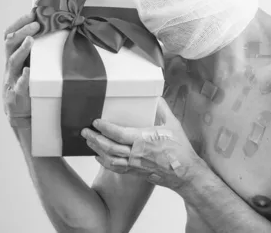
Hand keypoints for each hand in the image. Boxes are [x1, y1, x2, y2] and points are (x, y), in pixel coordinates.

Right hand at [2, 11, 40, 127]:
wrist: (20, 113)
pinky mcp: (18, 94)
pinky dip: (24, 77)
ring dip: (22, 50)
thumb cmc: (27, 85)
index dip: (19, 23)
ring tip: (30, 40)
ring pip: (13, 61)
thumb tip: (52, 32)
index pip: (10, 35)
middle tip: (36, 24)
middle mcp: (10, 66)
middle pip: (9, 44)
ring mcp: (12, 79)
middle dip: (21, 31)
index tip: (31, 13)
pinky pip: (20, 84)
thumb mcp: (29, 65)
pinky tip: (28, 71)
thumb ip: (36, 52)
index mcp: (13, 57)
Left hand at [81, 97, 207, 191]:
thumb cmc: (180, 149)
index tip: (96, 122)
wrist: (185, 173)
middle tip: (85, 132)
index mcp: (143, 140)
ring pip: (110, 159)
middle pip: (109, 147)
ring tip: (88, 142)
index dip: (105, 128)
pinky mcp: (136, 172)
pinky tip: (99, 157)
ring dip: (97, 150)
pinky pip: (117, 168)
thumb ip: (162, 109)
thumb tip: (156, 97)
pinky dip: (105, 162)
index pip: (118, 133)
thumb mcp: (173, 124)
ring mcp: (135, 164)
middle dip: (95, 139)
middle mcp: (136, 153)